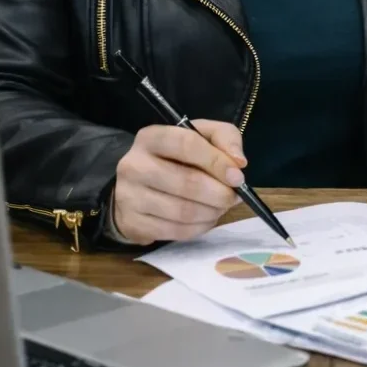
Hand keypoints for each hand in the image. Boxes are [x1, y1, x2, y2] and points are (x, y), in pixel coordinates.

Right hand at [112, 120, 247, 244]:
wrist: (139, 186)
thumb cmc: (177, 157)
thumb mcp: (202, 135)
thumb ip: (225, 138)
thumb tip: (239, 163)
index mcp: (151, 137)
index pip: (187, 144)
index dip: (217, 161)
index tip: (238, 177)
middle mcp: (133, 165)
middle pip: (187, 182)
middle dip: (219, 193)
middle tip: (234, 197)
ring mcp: (128, 196)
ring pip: (183, 211)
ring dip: (212, 212)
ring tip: (221, 207)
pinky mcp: (132, 224)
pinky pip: (175, 231)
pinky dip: (199, 228)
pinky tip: (205, 219)